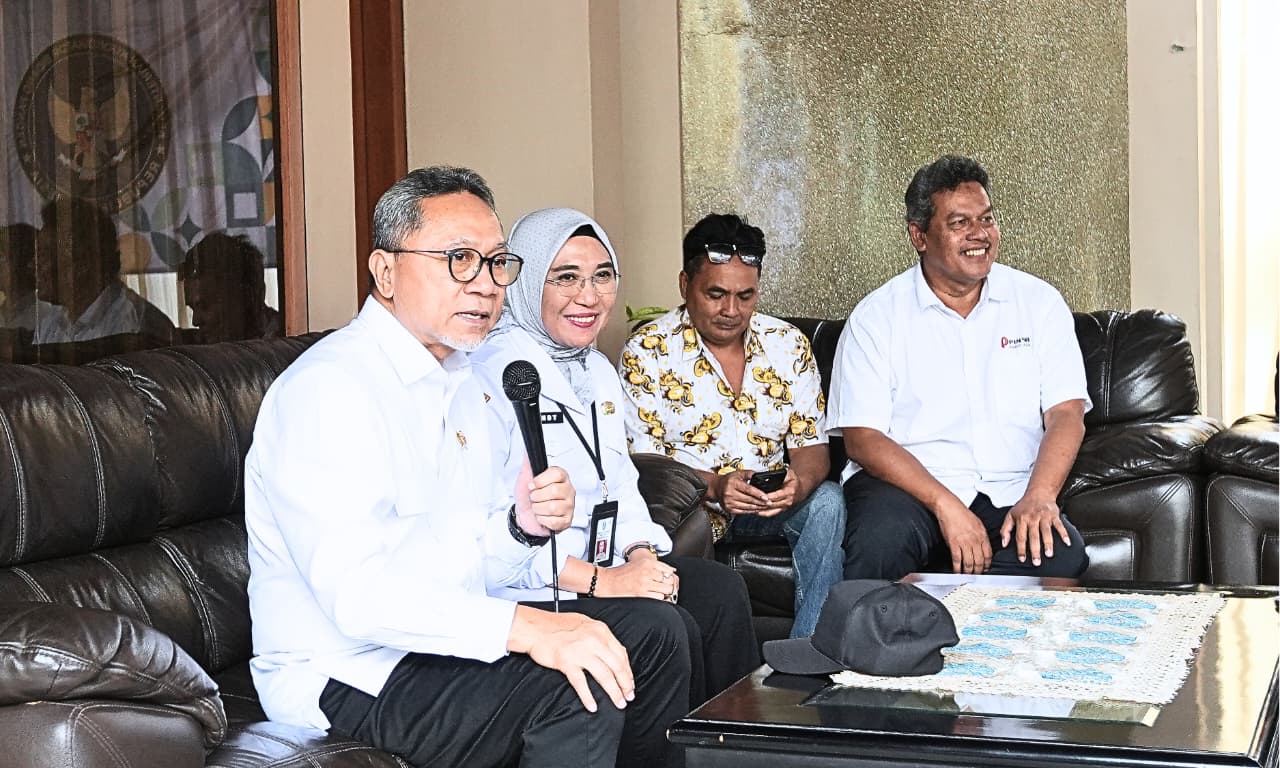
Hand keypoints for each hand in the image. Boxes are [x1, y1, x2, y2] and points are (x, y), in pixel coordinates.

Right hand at [510, 606, 634, 712]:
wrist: (534, 627)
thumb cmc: (556, 625)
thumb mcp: (585, 624)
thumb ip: (600, 637)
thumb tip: (612, 654)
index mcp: (600, 630)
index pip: (621, 654)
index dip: (627, 671)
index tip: (630, 682)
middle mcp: (594, 640)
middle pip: (617, 666)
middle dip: (625, 684)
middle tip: (628, 696)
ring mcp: (580, 651)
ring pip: (604, 676)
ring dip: (614, 692)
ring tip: (618, 703)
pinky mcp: (566, 661)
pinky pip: (581, 683)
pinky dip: (588, 697)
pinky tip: (593, 706)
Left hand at [513, 459, 574, 536]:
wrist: (524, 515)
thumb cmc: (527, 497)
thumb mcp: (525, 477)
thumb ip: (528, 462)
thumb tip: (528, 450)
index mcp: (561, 477)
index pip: (556, 474)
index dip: (541, 480)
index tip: (532, 485)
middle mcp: (567, 490)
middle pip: (554, 491)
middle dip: (537, 496)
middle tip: (535, 498)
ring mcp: (569, 506)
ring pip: (552, 507)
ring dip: (538, 509)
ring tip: (538, 508)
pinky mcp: (566, 520)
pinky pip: (553, 521)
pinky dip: (543, 520)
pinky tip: (543, 517)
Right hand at [596, 551, 679, 602]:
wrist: (606, 581)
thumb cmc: (621, 574)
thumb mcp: (638, 564)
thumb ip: (654, 566)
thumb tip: (672, 571)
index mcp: (647, 562)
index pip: (668, 570)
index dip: (670, 578)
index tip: (668, 582)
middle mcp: (647, 571)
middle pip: (669, 580)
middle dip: (668, 586)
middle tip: (664, 590)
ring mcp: (645, 582)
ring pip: (666, 590)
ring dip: (664, 593)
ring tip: (658, 594)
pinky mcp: (641, 593)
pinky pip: (659, 598)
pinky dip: (659, 599)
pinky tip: (653, 598)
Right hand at [718, 471, 785, 517]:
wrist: (716, 488)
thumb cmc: (728, 480)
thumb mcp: (738, 473)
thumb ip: (749, 474)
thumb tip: (760, 475)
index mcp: (733, 483)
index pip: (748, 489)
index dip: (758, 494)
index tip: (766, 497)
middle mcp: (730, 493)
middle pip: (749, 499)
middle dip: (761, 502)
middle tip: (769, 503)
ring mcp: (729, 502)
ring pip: (746, 507)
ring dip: (757, 507)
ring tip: (765, 506)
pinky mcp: (729, 509)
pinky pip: (742, 511)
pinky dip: (751, 511)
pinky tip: (756, 509)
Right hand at [934, 499, 991, 574]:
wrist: (949, 508)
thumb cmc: (962, 514)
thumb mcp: (978, 524)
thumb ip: (982, 536)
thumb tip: (983, 547)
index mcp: (982, 536)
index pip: (988, 555)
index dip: (987, 565)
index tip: (985, 569)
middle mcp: (975, 541)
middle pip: (979, 562)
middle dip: (978, 571)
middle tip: (976, 576)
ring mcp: (964, 543)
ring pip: (969, 563)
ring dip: (968, 572)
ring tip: (967, 576)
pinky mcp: (953, 544)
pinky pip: (957, 560)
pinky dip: (957, 568)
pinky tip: (957, 572)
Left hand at [1000, 491, 1071, 565]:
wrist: (1038, 493)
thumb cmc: (1024, 506)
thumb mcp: (1010, 515)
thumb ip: (1005, 529)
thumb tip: (1004, 543)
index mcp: (1021, 519)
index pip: (1020, 536)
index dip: (1021, 549)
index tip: (1022, 559)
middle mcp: (1032, 518)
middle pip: (1033, 536)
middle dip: (1035, 550)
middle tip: (1036, 562)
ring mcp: (1044, 516)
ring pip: (1046, 532)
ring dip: (1048, 544)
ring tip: (1049, 554)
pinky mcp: (1054, 515)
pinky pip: (1059, 526)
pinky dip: (1064, 534)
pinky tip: (1066, 542)